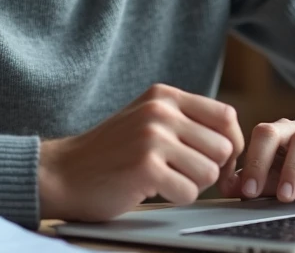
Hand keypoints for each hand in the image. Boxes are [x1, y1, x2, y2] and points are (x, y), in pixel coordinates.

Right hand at [38, 84, 245, 221]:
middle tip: (183, 175)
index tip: (215, 161)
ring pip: (210, 172)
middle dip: (210, 169)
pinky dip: (176, 198)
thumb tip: (232, 140)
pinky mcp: (146, 167)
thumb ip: (184, 120)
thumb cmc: (110, 152)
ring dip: (192, 185)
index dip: (229, 144)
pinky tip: (151, 189)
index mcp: (165, 96)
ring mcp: (153, 138)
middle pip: (224, 147)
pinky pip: (190, 192)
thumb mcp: (147, 119)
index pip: (226, 116)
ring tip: (164, 180)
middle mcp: (161, 111)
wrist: (63, 173)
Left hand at [218, 119, 294, 202]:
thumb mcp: (277, 175)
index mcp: (273, 135)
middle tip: (253, 192)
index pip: (253, 140)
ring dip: (292, 169)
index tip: (245, 190)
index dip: (248, 163)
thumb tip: (226, 186)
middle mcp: (293, 130)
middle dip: (259, 161)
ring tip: (286, 196)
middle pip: (269, 133)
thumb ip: (255, 180)